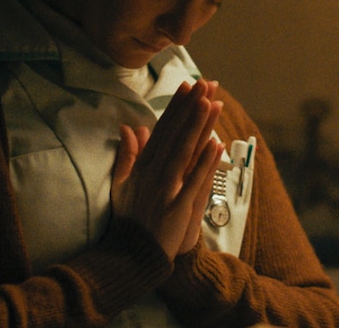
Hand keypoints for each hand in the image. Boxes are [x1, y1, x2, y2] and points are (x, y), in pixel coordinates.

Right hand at [111, 79, 222, 259]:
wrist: (130, 254)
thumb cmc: (128, 219)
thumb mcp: (121, 184)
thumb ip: (127, 155)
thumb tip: (130, 127)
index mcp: (143, 166)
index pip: (162, 129)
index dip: (177, 107)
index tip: (189, 87)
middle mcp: (154, 173)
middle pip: (176, 134)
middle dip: (191, 108)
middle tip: (206, 84)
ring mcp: (166, 189)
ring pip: (185, 151)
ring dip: (199, 125)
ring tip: (212, 102)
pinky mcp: (178, 207)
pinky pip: (194, 180)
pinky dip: (205, 162)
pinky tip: (217, 144)